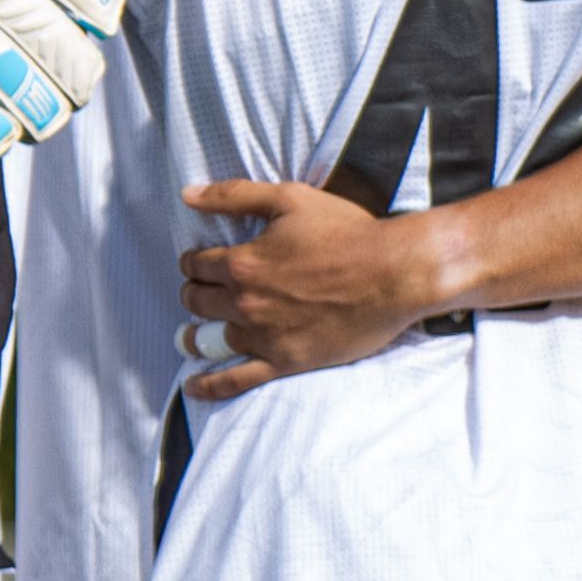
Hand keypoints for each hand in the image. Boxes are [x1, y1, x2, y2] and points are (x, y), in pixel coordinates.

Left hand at [176, 180, 457, 392]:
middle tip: (199, 292)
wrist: (393, 273)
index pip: (197, 265)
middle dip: (194, 293)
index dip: (193, 261)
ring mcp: (263, 335)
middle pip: (198, 301)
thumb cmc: (346, 232)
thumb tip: (187, 194)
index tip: (198, 262)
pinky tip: (192, 386)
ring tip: (189, 336)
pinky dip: (209, 385)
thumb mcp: (289, 199)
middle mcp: (245, 301)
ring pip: (210, 339)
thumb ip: (234, 196)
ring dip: (194, 335)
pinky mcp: (285, 361)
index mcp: (242, 262)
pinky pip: (236, 380)